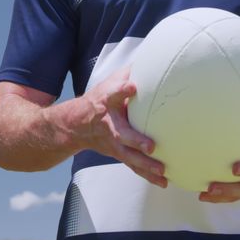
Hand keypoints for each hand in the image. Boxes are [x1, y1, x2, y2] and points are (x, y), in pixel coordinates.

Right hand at [79, 67, 166, 186]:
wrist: (76, 125)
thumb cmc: (99, 100)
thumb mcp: (110, 82)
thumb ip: (129, 73)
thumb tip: (155, 57)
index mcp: (107, 102)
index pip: (115, 93)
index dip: (122, 89)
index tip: (132, 86)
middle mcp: (110, 124)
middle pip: (123, 134)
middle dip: (136, 141)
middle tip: (151, 146)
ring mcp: (114, 142)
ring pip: (129, 156)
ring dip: (145, 165)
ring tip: (162, 171)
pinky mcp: (119, 153)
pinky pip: (134, 166)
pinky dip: (148, 175)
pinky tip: (164, 182)